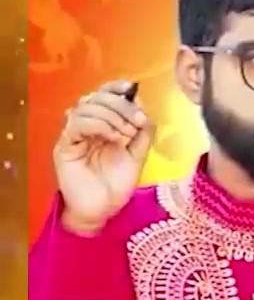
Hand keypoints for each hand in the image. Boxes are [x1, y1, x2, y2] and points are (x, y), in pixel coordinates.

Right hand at [53, 81, 155, 232]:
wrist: (102, 212)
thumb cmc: (117, 184)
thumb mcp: (138, 153)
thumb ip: (143, 129)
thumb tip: (141, 103)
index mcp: (103, 121)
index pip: (105, 93)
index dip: (116, 87)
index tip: (131, 89)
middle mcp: (87, 124)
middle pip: (98, 96)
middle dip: (121, 106)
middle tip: (136, 124)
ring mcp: (74, 135)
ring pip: (87, 106)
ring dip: (111, 116)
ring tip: (125, 135)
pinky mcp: (64, 147)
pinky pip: (76, 123)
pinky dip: (97, 124)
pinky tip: (111, 138)